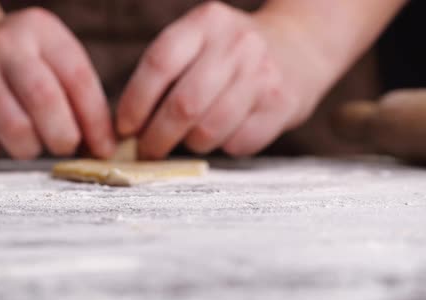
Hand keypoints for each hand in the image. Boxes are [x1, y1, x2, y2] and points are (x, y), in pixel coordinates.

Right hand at [0, 8, 115, 158]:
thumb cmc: (24, 62)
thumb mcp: (55, 58)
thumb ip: (82, 96)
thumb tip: (104, 148)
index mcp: (41, 31)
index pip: (79, 80)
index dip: (96, 122)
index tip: (104, 148)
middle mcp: (4, 45)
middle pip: (44, 101)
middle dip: (64, 137)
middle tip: (65, 145)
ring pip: (15, 130)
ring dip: (31, 148)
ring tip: (32, 140)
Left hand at [116, 2, 327, 158]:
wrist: (300, 46)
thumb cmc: (233, 53)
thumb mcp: (201, 41)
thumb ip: (167, 73)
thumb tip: (128, 127)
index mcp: (206, 22)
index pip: (159, 64)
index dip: (135, 102)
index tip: (125, 128)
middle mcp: (236, 44)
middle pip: (183, 104)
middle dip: (156, 137)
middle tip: (147, 150)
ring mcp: (263, 74)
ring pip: (208, 130)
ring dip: (189, 144)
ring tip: (188, 140)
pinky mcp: (281, 104)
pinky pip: (237, 143)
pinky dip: (222, 146)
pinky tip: (225, 133)